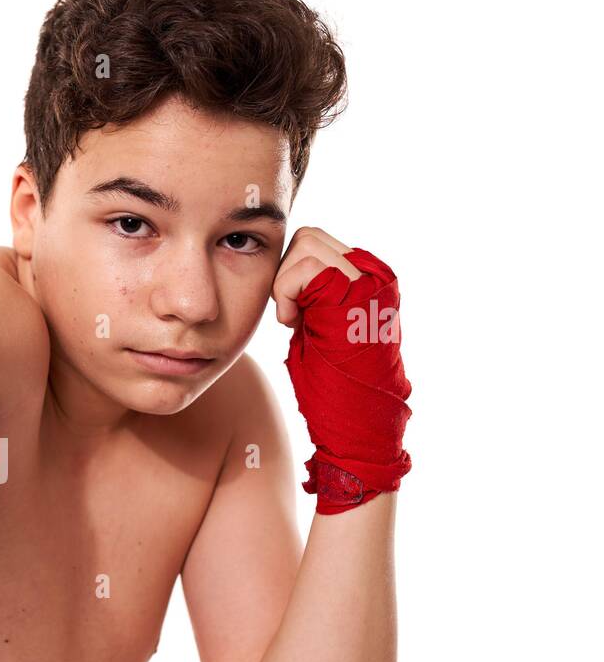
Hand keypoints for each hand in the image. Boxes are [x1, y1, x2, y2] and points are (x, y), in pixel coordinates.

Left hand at [274, 229, 412, 513]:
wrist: (358, 424)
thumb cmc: (333, 387)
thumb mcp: (323, 329)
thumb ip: (316, 294)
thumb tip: (290, 267)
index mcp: (372, 280)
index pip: (318, 244)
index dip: (293, 274)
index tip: (293, 314)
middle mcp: (377, 275)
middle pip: (310, 237)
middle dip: (286, 273)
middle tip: (290, 316)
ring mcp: (370, 283)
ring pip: (306, 244)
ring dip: (285, 284)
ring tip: (294, 322)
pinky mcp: (356, 297)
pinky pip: (303, 267)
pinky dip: (285, 293)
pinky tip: (291, 324)